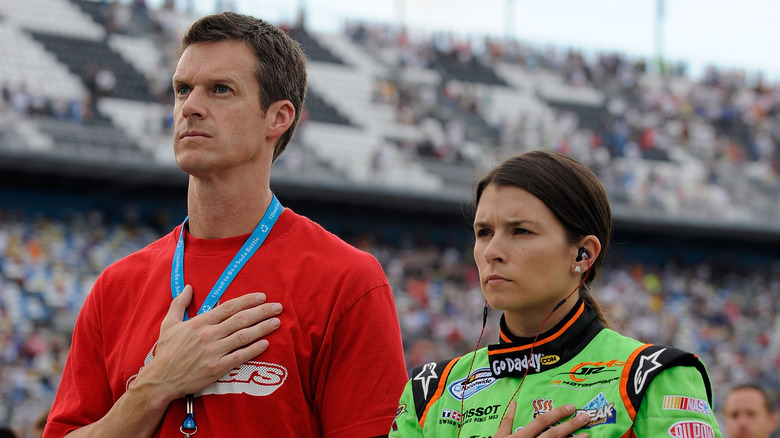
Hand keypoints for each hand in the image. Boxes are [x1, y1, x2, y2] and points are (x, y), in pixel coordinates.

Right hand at [134, 284, 282, 401]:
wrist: (161, 380)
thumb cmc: (166, 351)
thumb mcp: (168, 324)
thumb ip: (179, 304)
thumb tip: (189, 287)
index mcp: (199, 322)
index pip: (228, 307)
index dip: (247, 300)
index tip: (262, 296)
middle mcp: (208, 335)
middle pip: (241, 319)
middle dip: (262, 311)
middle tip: (278, 307)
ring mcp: (213, 352)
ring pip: (243, 336)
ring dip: (263, 328)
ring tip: (277, 322)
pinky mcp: (217, 368)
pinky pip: (240, 357)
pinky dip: (254, 349)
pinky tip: (266, 343)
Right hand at [494, 401, 589, 437]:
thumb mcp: (499, 437)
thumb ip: (507, 421)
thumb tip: (513, 404)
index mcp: (521, 436)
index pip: (542, 421)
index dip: (557, 413)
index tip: (571, 407)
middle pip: (554, 433)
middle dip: (570, 424)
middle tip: (585, 417)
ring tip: (586, 434)